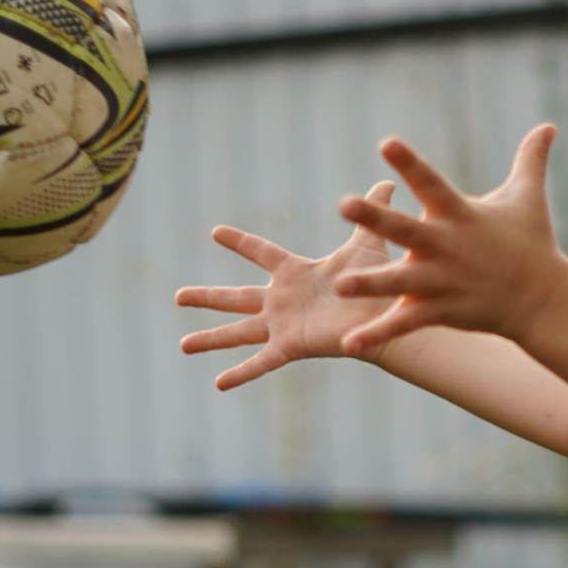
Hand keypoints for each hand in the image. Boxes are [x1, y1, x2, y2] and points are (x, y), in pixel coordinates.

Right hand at [174, 182, 401, 390]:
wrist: (389, 317)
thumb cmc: (380, 283)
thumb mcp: (368, 242)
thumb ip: (371, 213)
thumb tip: (387, 183)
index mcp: (295, 273)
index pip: (260, 252)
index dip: (239, 242)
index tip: (215, 232)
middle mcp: (283, 300)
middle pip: (235, 298)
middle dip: (206, 298)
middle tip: (177, 297)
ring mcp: (284, 325)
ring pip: (238, 332)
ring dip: (210, 339)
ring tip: (183, 346)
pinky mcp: (292, 345)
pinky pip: (261, 362)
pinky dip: (241, 374)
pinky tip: (218, 384)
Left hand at [331, 125, 567, 355]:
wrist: (544, 300)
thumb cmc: (532, 243)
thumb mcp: (529, 197)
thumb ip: (531, 159)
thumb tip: (549, 125)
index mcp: (460, 214)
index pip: (431, 182)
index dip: (409, 163)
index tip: (385, 142)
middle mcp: (447, 245)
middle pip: (406, 229)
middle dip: (375, 218)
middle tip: (344, 204)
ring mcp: (443, 281)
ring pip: (399, 282)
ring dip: (370, 284)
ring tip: (339, 284)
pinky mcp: (441, 311)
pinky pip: (404, 324)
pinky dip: (377, 335)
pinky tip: (349, 344)